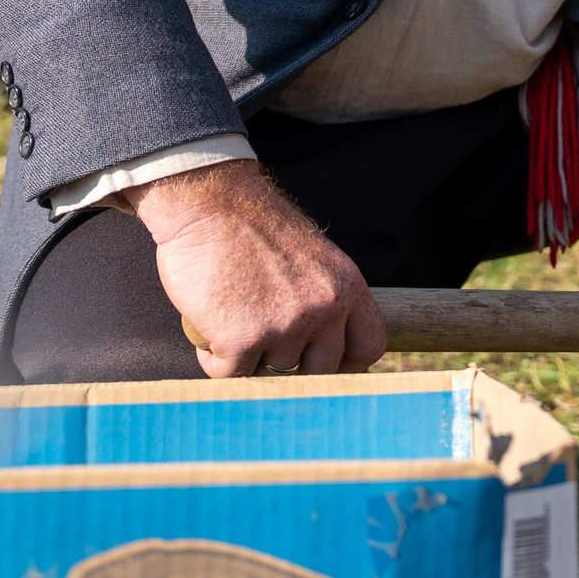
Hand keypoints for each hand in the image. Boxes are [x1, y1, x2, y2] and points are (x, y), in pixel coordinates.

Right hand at [124, 158, 386, 378]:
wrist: (209, 204)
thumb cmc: (252, 229)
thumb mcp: (313, 259)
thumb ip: (325, 299)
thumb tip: (326, 347)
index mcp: (347, 286)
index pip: (369, 346)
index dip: (348, 365)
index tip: (326, 369)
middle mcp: (324, 309)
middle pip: (319, 370)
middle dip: (291, 363)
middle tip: (264, 340)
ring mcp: (284, 327)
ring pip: (271, 372)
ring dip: (248, 357)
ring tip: (232, 317)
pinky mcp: (242, 340)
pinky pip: (229, 374)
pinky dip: (214, 358)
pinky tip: (209, 328)